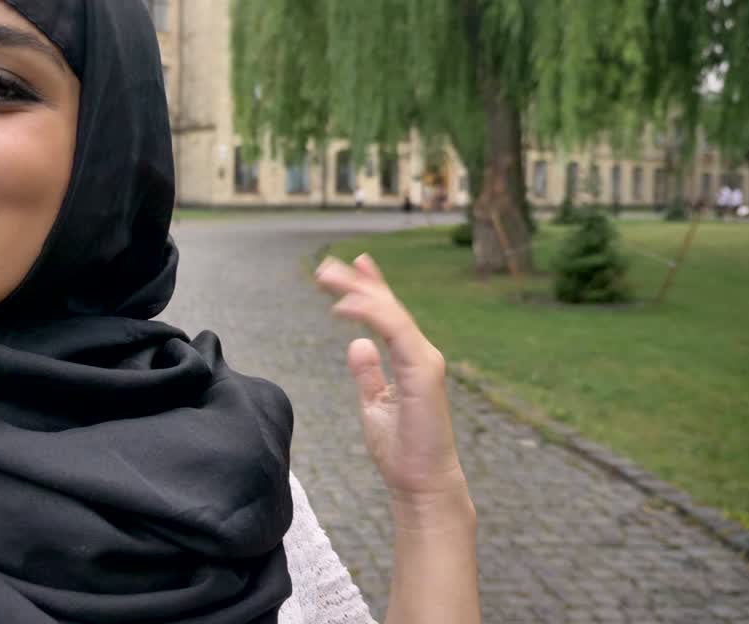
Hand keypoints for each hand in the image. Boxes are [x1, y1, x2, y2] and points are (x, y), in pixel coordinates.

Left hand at [315, 254, 470, 526]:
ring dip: (357, 290)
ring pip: (390, 313)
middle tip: (324, 266)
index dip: (370, 287)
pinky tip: (343, 305)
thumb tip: (357, 344)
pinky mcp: (423, 370)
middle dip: (357, 282)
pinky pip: (395, 331)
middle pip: (386, 307)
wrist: (422, 484)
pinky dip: (369, 313)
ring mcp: (424, 360)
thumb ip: (368, 373)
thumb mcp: (374, 405)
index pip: (388, 315)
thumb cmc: (402, 451)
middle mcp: (420, 354)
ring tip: (326, 277)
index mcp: (409, 360)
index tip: (353, 264)